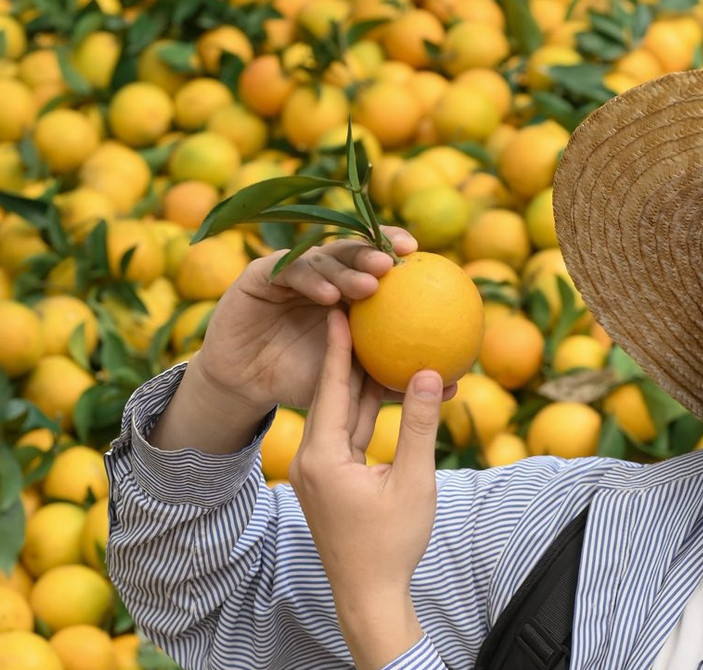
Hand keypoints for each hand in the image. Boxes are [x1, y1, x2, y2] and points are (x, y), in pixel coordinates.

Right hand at [193, 227, 420, 415]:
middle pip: (349, 251)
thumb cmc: (304, 382)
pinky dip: (309, 281)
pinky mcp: (258, 276)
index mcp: (344, 288)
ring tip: (369, 284)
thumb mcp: (355, 383)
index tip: (421, 257)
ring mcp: (288, 271)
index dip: (395, 251)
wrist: (247, 386)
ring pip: (321, 258)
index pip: (373, 261)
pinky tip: (329, 295)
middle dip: (374, 250)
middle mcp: (318, 273)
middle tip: (396, 261)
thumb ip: (397, 377)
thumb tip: (455, 383)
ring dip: (345, 267)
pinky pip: (286, 272)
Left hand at [287, 310, 439, 669]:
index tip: (340, 302)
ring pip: (342, 413)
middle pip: (331, 393)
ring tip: (375, 333)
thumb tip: (430, 372)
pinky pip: (348, 434)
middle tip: (361, 306)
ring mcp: (318, 470)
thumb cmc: (392, 545)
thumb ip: (416, 425)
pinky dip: (366, 411)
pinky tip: (385, 385)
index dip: (336, 342)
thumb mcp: (412, 482)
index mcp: (322, 457)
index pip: (329, 386)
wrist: (368, 597)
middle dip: (346, 350)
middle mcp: (310, 458)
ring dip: (359, 379)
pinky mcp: (330, 480)